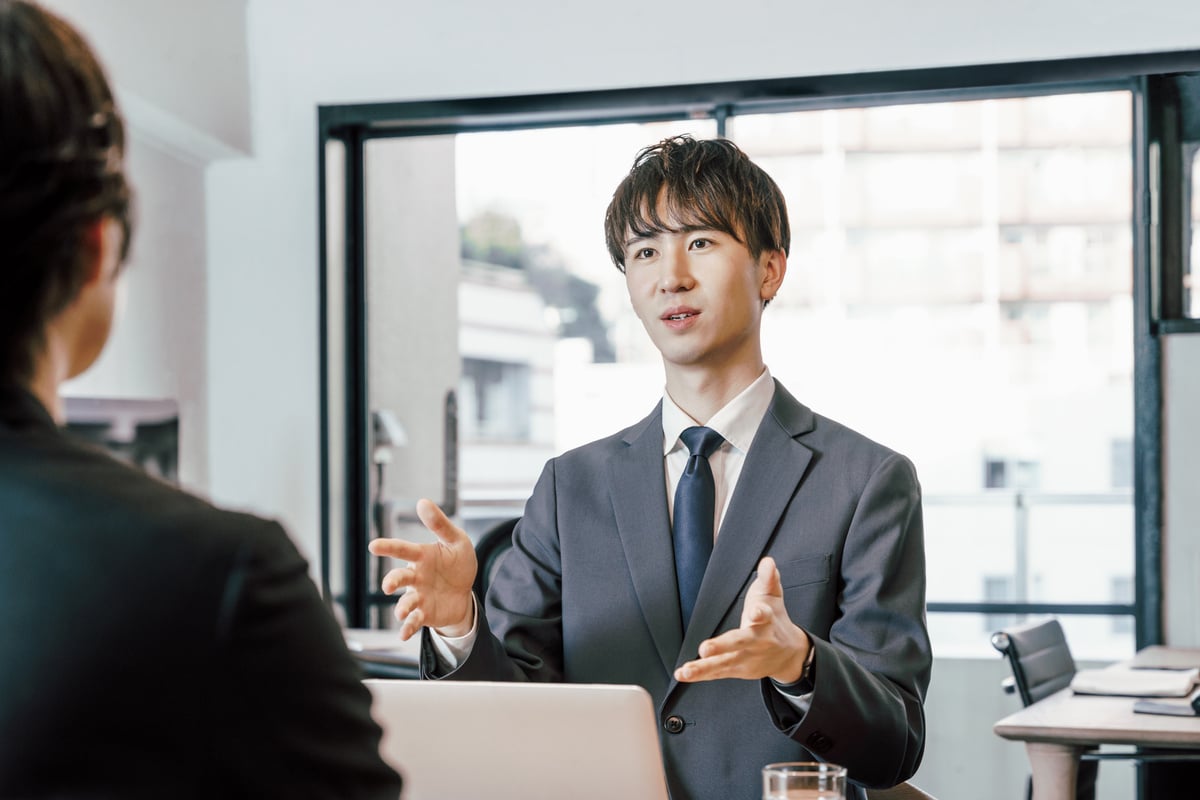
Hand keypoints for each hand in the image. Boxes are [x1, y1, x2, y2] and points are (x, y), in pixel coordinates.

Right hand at [367, 498, 476, 639]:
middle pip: (399, 578)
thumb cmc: (457, 562)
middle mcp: (415, 576)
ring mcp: (418, 596)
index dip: (388, 547)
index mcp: (421, 556)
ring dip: (401, 608)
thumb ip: (440, 524)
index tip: (373, 546)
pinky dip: (407, 628)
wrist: (465, 592)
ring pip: (404, 603)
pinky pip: (413, 621)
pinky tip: (403, 634)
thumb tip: (422, 502)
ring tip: (402, 612)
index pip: (402, 549)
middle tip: (389, 586)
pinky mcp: (424, 614)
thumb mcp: (456, 541)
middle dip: (392, 581)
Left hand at [674, 556, 810, 683]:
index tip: (755, 611)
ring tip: (686, 669)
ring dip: (703, 667)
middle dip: (722, 646)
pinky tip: (682, 674)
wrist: (789, 654)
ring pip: (724, 663)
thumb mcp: (773, 595)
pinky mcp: (737, 669)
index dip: (760, 613)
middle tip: (705, 648)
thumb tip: (767, 561)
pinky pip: (716, 672)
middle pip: (739, 643)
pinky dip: (700, 674)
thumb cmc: (775, 619)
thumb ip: (769, 578)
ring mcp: (746, 658)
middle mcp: (756, 642)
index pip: (764, 615)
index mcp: (767, 620)